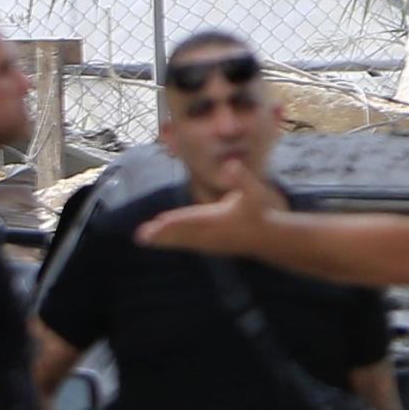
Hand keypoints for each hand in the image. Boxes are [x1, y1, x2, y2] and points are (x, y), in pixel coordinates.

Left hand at [136, 171, 284, 253]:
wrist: (267, 238)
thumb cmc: (260, 213)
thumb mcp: (255, 192)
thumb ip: (242, 178)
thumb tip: (231, 164)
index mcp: (220, 220)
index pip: (194, 220)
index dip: (176, 221)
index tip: (160, 221)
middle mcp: (211, 233)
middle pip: (182, 233)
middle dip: (162, 234)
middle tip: (141, 236)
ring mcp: (209, 242)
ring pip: (182, 240)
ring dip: (162, 239)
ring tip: (142, 238)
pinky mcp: (208, 245)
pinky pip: (187, 243)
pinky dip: (172, 242)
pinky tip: (159, 241)